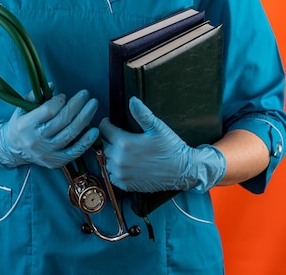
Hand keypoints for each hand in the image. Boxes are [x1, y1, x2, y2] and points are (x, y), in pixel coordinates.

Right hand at [0, 89, 98, 168]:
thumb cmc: (21, 124)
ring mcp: (47, 152)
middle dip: (77, 105)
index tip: (64, 96)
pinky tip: (94, 130)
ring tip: (93, 105)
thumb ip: (35, 95)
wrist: (13, 150)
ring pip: (70, 134)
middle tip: (86, 94)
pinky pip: (74, 151)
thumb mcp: (22, 108)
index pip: (48, 111)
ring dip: (85, 118)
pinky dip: (86, 141)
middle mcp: (36, 140)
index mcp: (26, 125)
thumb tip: (52, 85)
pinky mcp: (55, 162)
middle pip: (62, 120)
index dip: (59, 101)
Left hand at [100, 97, 225, 192]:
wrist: (182, 171)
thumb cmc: (170, 148)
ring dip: (110, 154)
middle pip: (103, 145)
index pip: (104, 130)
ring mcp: (122, 174)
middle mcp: (120, 159)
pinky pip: (112, 175)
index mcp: (125, 143)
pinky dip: (114, 169)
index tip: (109, 122)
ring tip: (120, 149)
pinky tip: (124, 163)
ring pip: (106, 160)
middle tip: (116, 135)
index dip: (106, 124)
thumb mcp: (157, 127)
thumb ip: (142, 113)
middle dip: (108, 139)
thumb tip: (132, 100)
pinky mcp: (126, 185)